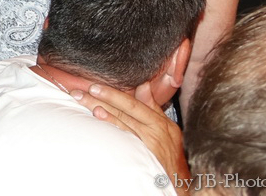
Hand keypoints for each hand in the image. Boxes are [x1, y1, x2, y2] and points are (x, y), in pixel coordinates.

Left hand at [73, 83, 189, 192]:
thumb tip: (143, 85)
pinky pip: (126, 137)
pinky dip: (113, 125)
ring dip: (104, 110)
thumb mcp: (167, 129)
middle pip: (127, 109)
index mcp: (161, 122)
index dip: (114, 94)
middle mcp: (156, 130)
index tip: (96, 86)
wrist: (180, 180)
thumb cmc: (172, 154)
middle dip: (105, 97)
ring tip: (87, 101)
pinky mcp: (144, 154)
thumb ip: (153, 108)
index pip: (135, 103)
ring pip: (123, 122)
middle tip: (85, 89)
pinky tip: (100, 117)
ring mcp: (149, 142)